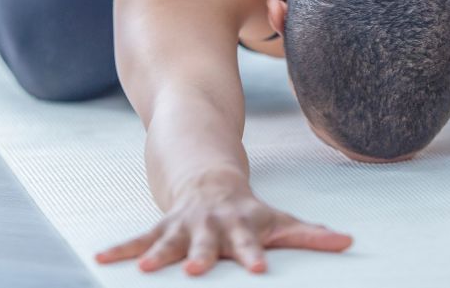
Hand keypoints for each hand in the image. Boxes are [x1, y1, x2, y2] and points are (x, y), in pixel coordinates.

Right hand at [95, 177, 352, 275]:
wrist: (209, 177)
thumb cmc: (250, 211)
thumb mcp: (279, 221)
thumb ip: (310, 235)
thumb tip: (349, 242)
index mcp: (240, 226)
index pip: (250, 243)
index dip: (253, 255)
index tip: (258, 270)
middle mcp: (209, 226)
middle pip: (205, 243)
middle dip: (199, 256)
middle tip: (194, 271)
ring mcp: (182, 226)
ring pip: (167, 241)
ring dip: (155, 255)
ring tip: (142, 271)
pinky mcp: (161, 228)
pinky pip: (138, 240)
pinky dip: (120, 250)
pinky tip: (100, 261)